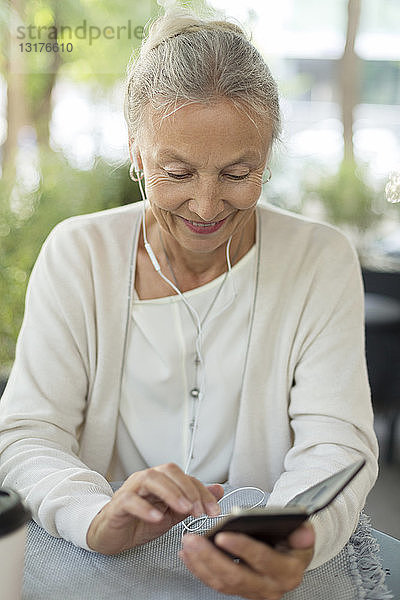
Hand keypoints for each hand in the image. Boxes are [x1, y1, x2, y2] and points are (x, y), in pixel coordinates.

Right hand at [86, 463, 223, 554]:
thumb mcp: (172, 515)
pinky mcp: (118, 504)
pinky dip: (145, 507)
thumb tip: (218, 490)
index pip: (185, 478)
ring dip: (170, 493)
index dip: (202, 492)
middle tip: (200, 511)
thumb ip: (193, 502)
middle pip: (169, 471)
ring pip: (151, 479)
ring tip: (183, 509)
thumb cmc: (140, 522)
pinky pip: (131, 500)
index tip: (214, 511)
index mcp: (161, 480)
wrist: (111, 536)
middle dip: (188, 489)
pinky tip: (156, 518)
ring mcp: (131, 489)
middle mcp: (146, 479)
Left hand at [180, 521, 314, 599]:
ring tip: (188, 543)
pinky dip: (200, 569)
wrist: (292, 556)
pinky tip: (188, 554)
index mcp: (287, 571)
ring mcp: (253, 591)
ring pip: (222, 583)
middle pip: (236, 576)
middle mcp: (270, 587)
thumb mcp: (302, 533)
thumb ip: (302, 533)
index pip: (262, 559)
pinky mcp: (240, 590)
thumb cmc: (292, 540)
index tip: (222, 535)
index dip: (242, 548)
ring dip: (201, 563)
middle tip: (193, 539)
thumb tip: (304, 532)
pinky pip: (217, 583)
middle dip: (211, 557)